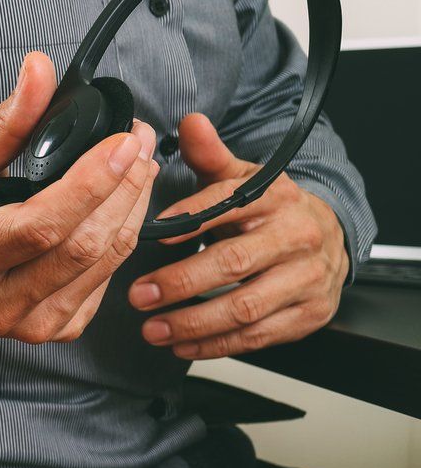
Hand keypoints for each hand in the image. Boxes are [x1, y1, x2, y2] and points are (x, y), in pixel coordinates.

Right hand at [0, 51, 157, 342]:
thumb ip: (6, 121)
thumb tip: (40, 70)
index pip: (41, 224)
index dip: (91, 183)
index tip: (123, 142)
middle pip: (85, 246)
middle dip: (124, 187)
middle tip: (139, 142)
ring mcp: (27, 324)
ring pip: (105, 264)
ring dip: (132, 208)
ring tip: (138, 165)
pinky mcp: (51, 330)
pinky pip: (104, 283)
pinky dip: (119, 239)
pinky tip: (118, 208)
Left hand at [128, 113, 348, 359]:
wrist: (329, 238)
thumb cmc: (270, 210)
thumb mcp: (243, 177)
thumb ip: (209, 156)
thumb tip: (190, 122)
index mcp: (275, 199)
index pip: (228, 207)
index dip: (188, 221)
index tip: (151, 236)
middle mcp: (295, 238)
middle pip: (233, 265)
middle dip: (180, 283)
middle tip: (138, 295)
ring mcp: (305, 280)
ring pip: (245, 308)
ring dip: (192, 322)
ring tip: (151, 328)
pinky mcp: (308, 314)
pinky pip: (258, 336)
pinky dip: (216, 345)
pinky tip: (181, 345)